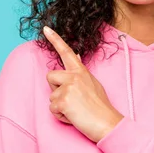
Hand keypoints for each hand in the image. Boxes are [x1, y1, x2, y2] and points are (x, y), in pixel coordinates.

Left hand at [43, 25, 123, 142]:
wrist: (108, 124)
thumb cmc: (100, 107)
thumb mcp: (92, 83)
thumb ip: (80, 72)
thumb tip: (74, 55)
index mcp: (81, 71)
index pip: (66, 52)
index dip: (55, 39)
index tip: (45, 28)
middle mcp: (73, 76)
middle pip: (50, 76)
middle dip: (55, 89)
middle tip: (72, 100)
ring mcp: (68, 87)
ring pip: (50, 96)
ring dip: (59, 106)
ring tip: (76, 110)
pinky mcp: (62, 100)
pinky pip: (52, 109)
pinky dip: (60, 116)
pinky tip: (73, 117)